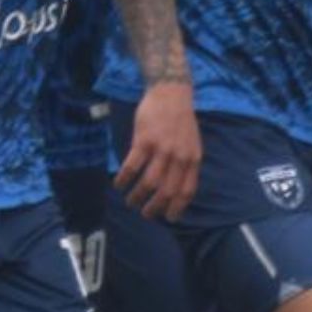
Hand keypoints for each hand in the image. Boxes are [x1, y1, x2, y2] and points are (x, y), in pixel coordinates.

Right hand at [114, 82, 200, 220]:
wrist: (170, 93)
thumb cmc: (180, 119)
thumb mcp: (191, 143)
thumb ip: (186, 163)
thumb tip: (176, 186)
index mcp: (193, 159)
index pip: (186, 191)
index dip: (177, 208)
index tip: (169, 218)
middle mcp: (179, 157)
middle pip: (167, 191)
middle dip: (154, 207)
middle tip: (145, 214)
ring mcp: (161, 149)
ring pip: (149, 183)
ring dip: (137, 196)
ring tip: (130, 202)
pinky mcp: (144, 140)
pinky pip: (132, 166)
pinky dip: (124, 179)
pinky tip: (118, 184)